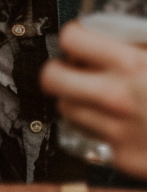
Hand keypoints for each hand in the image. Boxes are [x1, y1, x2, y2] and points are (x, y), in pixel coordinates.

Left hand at [41, 21, 146, 178]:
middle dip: (60, 71)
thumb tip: (125, 33)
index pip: (72, 39)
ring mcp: (117, 131)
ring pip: (66, 109)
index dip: (75, 37)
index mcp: (133, 66)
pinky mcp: (122, 159)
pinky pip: (92, 137)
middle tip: (75, 70)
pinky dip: (99, 129)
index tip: (83, 42)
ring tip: (94, 96)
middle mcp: (117, 99)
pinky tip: (119, 123)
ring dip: (75, 100)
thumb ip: (142, 44)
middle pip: (52, 78)